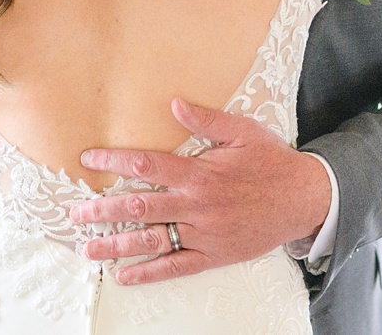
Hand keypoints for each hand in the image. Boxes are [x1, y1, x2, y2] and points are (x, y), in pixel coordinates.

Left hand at [68, 98, 331, 284]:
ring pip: (152, 240)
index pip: (147, 164)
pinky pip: (176, 266)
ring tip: (88, 247)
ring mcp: (204, 232)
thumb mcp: (243, 131)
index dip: (115, 160)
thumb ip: (206, 120)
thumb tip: (173, 104)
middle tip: (76, 213)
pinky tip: (124, 276)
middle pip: (140, 206)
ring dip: (117, 244)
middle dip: (104, 209)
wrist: (306, 199)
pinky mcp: (213, 254)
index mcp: (199, 172)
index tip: (89, 159)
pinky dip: (148, 273)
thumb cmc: (272, 162)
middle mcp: (197, 204)